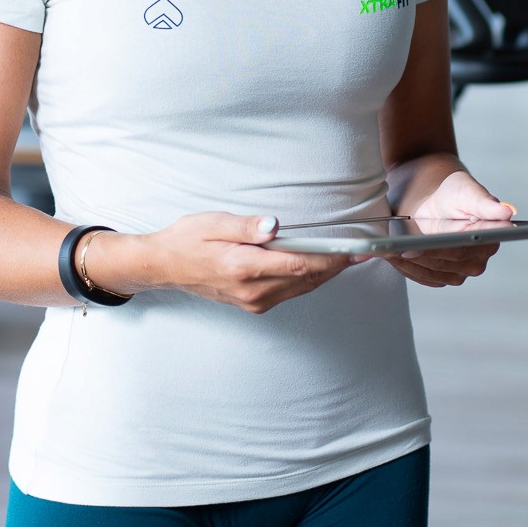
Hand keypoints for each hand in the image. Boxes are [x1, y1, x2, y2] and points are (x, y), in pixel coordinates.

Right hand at [89, 213, 354, 314]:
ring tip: (347, 257)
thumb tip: (275, 226)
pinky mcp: (253, 304)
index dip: (331, 258)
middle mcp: (252, 290)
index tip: (353, 249)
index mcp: (244, 267)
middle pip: (307, 279)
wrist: (166, 266)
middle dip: (335, 266)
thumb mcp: (214, 222)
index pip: (299, 264)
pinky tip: (317, 266)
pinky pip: (290, 292)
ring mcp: (253, 301)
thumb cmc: (189, 239)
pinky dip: (308, 280)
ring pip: (301, 288)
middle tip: (361, 251)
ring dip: (325, 274)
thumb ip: (247, 226)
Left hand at [390, 171, 514, 288]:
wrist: (436, 200)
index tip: (418, 245)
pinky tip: (393, 256)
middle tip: (397, 248)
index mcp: (490, 238)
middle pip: (446, 263)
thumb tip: (509, 212)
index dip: (440, 248)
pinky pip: (423, 277)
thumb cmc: (454, 192)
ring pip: (432, 272)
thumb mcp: (467, 191)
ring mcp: (460, 271)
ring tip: (388, 251)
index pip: (464, 248)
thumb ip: (486, 203)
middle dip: (421, 254)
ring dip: (410, 262)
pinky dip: (407, 268)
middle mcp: (478, 260)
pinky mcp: (443, 276)